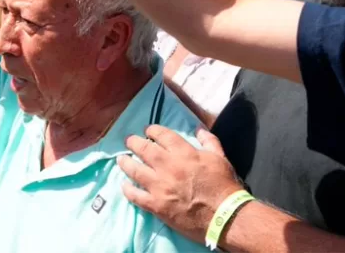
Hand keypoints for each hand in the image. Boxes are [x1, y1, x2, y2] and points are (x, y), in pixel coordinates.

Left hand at [118, 125, 244, 242]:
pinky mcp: (156, 205)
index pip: (162, 135)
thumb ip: (208, 141)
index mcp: (184, 153)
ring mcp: (159, 186)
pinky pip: (135, 195)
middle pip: (144, 149)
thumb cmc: (223, 185)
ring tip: (121, 159)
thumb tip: (198, 128)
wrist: (223, 215)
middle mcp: (168, 166)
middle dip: (134, 142)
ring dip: (126, 163)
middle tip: (129, 141)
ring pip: (135, 170)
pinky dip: (127, 189)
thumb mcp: (220, 157)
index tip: (148, 130)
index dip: (152, 130)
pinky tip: (124, 185)